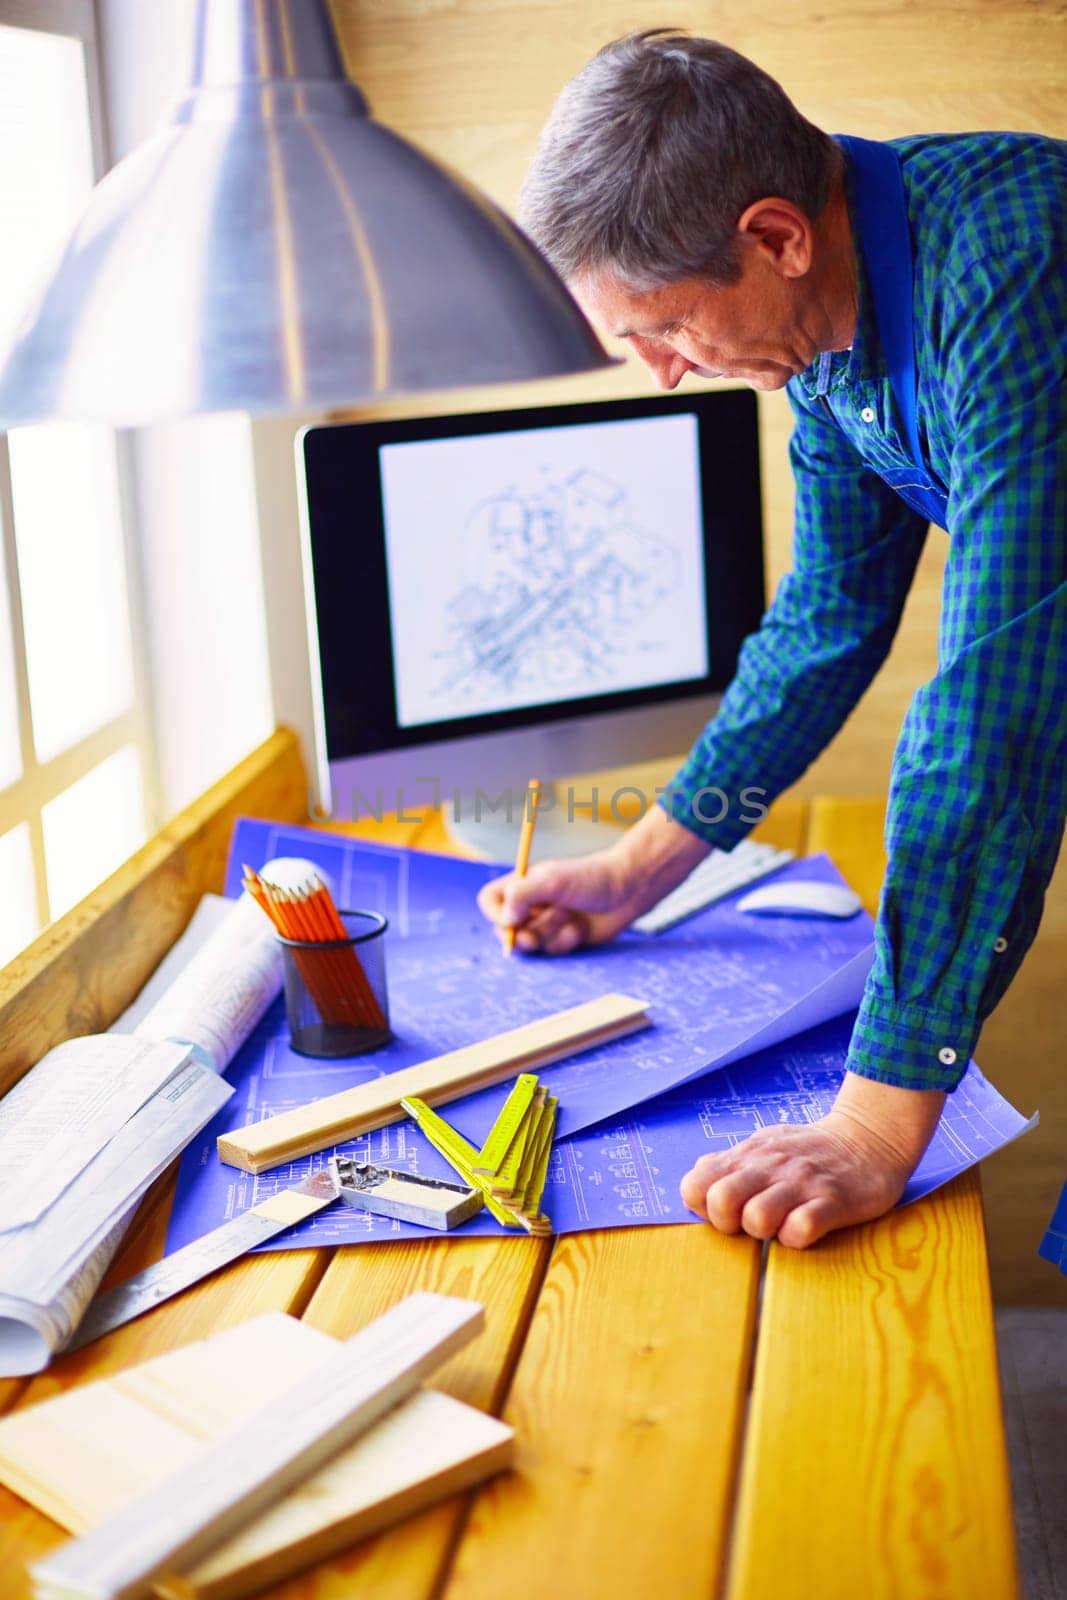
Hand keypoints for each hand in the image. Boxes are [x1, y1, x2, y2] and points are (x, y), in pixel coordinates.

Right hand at [476, 848, 642, 954]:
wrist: (628, 890)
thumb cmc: (590, 878)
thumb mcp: (552, 881)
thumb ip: (522, 895)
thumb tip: (506, 920)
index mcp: (523, 885)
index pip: (490, 900)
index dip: (494, 914)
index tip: (510, 920)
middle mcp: (531, 905)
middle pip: (505, 930)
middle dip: (519, 937)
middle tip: (532, 939)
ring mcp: (547, 924)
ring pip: (531, 944)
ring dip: (549, 935)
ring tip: (570, 917)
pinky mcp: (564, 940)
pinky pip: (552, 951)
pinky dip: (565, 942)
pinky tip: (581, 929)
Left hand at [680, 1072, 945, 1247]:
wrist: (868, 1139)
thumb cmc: (808, 1151)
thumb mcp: (762, 1147)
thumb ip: (728, 1166)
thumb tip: (696, 1184)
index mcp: (746, 1155)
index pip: (694, 1185)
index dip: (703, 1207)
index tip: (727, 1212)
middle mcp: (768, 1166)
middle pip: (720, 1201)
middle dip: (729, 1224)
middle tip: (752, 1223)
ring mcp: (801, 1182)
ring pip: (757, 1217)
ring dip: (766, 1231)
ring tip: (782, 1224)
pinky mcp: (833, 1200)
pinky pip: (802, 1228)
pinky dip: (798, 1237)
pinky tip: (807, 1228)